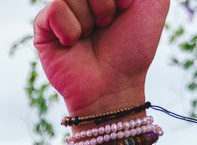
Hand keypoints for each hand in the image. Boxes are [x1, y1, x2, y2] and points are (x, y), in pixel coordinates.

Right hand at [32, 0, 169, 116]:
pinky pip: (55, 8)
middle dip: (106, 1)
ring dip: (90, 17)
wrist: (115, 83)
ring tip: (92, 35)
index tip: (124, 7)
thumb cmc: (134, 47)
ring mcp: (60, 9)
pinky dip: (71, 28)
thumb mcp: (153, 2)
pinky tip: (74, 43)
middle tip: (109, 22)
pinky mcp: (43, 27)